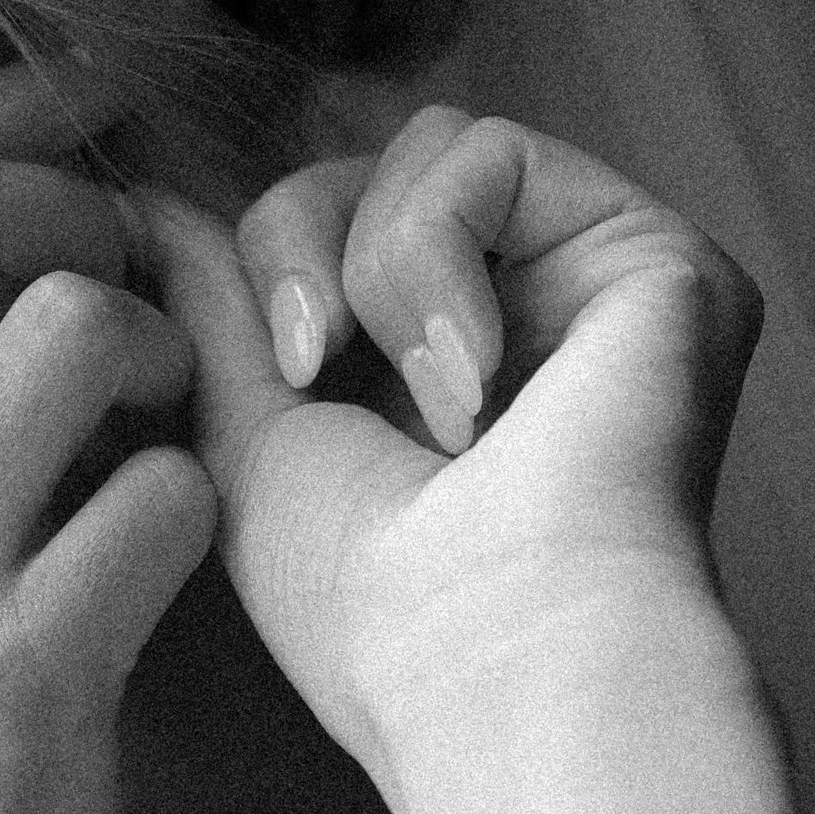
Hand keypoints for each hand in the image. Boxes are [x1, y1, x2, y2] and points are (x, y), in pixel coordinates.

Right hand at [0, 61, 217, 813]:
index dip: (2, 108)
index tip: (105, 95)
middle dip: (83, 210)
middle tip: (146, 284)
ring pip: (71, 335)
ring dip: (163, 355)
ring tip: (170, 426)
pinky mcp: (9, 688)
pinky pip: (161, 504)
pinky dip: (201, 505)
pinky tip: (181, 553)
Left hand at [134, 108, 764, 783]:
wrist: (491, 665)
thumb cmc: (367, 611)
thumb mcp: (250, 443)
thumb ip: (214, 309)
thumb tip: (150, 202)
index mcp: (447, 376)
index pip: (337, 227)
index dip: (274, 270)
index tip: (278, 378)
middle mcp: (542, 325)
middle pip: (376, 167)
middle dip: (305, 248)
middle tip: (313, 372)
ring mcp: (606, 290)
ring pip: (429, 148)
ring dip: (375, 269)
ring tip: (426, 407)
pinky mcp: (663, 260)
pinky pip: (490, 154)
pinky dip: (436, 259)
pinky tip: (478, 383)